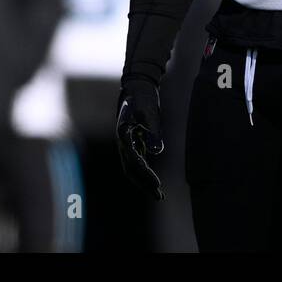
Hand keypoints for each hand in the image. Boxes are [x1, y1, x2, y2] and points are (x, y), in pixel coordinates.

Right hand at [115, 79, 164, 199]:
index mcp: (123, 135)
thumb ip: (153, 131)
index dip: (146, 175)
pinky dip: (145, 171)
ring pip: (133, 167)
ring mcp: (126, 142)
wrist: (137, 85)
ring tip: (158, 193)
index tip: (158, 184)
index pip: (134, 161)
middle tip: (159, 196)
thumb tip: (156, 151)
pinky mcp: (133, 140)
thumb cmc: (142, 97)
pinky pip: (137, 160)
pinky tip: (153, 179)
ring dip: (144, 180)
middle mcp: (122, 142)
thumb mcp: (150, 113)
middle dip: (144, 184)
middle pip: (131, 170)